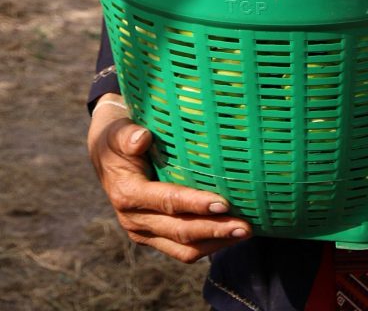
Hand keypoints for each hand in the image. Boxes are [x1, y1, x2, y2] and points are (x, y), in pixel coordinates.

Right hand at [88, 95, 251, 261]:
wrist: (106, 156)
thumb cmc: (118, 138)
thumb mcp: (117, 133)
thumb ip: (128, 136)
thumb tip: (142, 138)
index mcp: (128, 194)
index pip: (167, 201)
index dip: (195, 204)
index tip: (224, 203)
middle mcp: (134, 220)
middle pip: (180, 231)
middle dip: (214, 230)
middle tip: (245, 226)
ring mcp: (144, 232)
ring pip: (183, 248)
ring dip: (216, 243)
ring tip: (244, 233)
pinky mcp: (153, 237)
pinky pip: (181, 250)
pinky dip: (207, 246)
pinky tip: (229, 236)